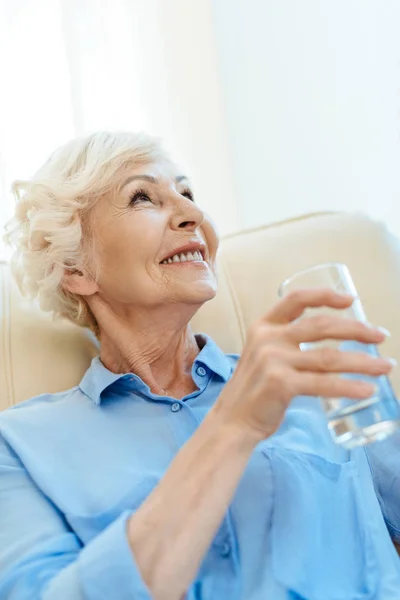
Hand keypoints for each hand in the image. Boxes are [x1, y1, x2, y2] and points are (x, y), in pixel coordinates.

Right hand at [214, 288, 393, 441]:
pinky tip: (366, 389)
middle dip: (357, 329)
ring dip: (363, 362)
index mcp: (264, 326)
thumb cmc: (255, 389)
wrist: (232, 420)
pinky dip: (349, 387)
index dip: (325, 296)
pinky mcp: (281, 384)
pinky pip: (323, 383)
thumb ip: (289, 342)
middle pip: (322, 326)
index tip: (351, 299)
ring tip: (385, 367)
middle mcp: (268, 338)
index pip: (296, 299)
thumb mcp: (265, 355)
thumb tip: (334, 339)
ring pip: (329, 357)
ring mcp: (273, 361)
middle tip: (381, 336)